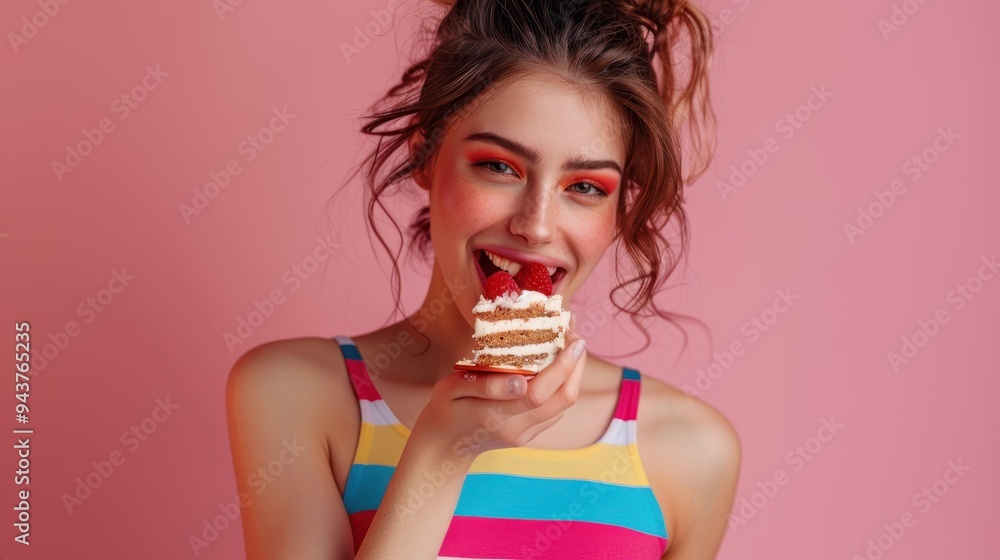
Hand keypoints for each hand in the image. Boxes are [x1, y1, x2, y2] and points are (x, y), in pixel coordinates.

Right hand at [409, 316, 586, 460]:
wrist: (444, 446)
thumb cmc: (446, 408)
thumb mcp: (454, 389)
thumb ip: (486, 386)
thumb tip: (522, 382)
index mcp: (495, 415)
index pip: (540, 392)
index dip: (563, 365)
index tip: (571, 336)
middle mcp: (516, 429)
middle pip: (562, 399)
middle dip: (576, 366)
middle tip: (575, 335)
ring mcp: (525, 435)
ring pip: (563, 405)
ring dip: (573, 375)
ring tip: (569, 345)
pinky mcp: (530, 435)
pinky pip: (555, 410)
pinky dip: (562, 385)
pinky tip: (559, 365)